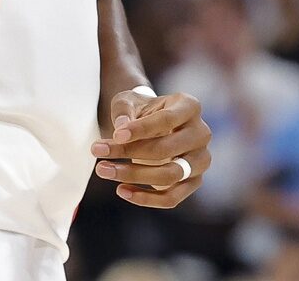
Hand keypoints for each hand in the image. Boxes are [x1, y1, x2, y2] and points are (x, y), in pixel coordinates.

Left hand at [91, 88, 212, 207]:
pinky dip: (146, 198)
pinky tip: (121, 190)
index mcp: (189, 106)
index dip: (140, 129)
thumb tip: (121, 128)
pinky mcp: (193, 182)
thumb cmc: (140, 110)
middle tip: (97, 151)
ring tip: (103, 170)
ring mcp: (200, 160)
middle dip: (129, 152)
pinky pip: (172, 197)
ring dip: (134, 175)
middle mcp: (201, 133)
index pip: (166, 120)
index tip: (115, 135)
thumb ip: (124, 110)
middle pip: (166, 149)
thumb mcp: (128, 101)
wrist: (152, 125)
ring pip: (170, 175)